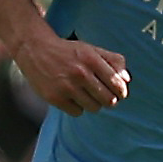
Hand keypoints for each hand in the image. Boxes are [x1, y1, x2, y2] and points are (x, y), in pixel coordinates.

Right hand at [15, 28, 131, 113]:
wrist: (35, 50)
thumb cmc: (67, 51)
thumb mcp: (90, 49)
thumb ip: (112, 60)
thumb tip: (127, 79)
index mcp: (91, 59)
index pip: (117, 84)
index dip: (121, 91)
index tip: (119, 93)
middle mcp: (80, 73)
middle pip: (108, 100)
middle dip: (109, 100)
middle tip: (104, 96)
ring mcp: (67, 86)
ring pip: (94, 107)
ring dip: (93, 103)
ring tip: (85, 94)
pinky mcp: (55, 98)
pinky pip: (77, 112)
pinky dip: (77, 107)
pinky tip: (71, 97)